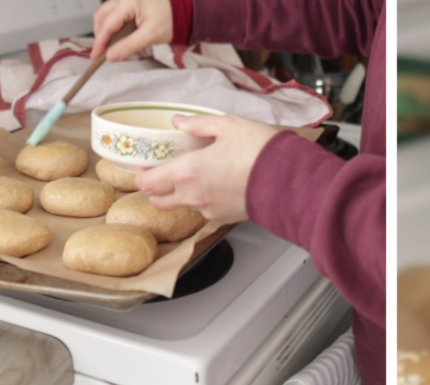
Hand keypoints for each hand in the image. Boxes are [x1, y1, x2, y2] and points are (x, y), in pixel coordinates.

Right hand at [91, 0, 172, 61]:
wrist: (182, 10)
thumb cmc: (170, 19)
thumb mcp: (150, 36)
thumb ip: (129, 46)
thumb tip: (111, 55)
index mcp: (128, 1)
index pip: (107, 24)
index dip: (100, 42)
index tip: (96, 56)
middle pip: (101, 17)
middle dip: (100, 36)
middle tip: (104, 53)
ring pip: (105, 14)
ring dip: (105, 30)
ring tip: (111, 46)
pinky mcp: (126, 1)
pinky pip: (112, 12)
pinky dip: (112, 25)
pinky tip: (118, 36)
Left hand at [135, 114, 281, 223]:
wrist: (289, 180)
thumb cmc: (260, 152)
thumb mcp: (228, 125)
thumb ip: (198, 124)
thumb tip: (179, 122)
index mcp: (186, 172)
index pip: (147, 183)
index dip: (140, 175)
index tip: (144, 166)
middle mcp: (193, 196)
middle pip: (158, 201)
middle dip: (155, 190)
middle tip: (161, 174)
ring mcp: (209, 210)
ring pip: (182, 207)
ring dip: (181, 195)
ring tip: (195, 177)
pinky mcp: (225, 218)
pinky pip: (205, 211)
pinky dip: (204, 200)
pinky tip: (217, 185)